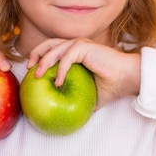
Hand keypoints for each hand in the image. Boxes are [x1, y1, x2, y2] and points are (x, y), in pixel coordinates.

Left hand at [26, 38, 140, 109]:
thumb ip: (75, 97)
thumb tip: (64, 112)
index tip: (31, 70)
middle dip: (36, 53)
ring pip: (55, 48)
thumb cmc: (110, 86)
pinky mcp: (85, 47)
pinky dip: (60, 69)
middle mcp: (77, 45)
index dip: (39, 56)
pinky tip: (57, 82)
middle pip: (49, 43)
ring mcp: (80, 44)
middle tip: (29, 68)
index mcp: (76, 52)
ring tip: (36, 75)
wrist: (127, 79)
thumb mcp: (88, 94)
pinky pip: (66, 58)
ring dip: (44, 61)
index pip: (52, 48)